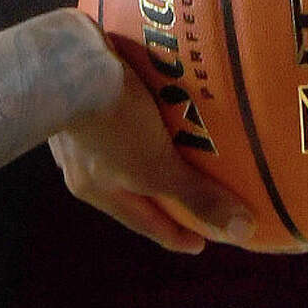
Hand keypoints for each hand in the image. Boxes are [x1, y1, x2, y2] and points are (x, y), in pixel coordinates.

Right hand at [46, 23, 255, 253]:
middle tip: (192, 200)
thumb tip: (241, 232)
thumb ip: (195, 196)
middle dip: (160, 198)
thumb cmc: (110, 124)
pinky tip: (150, 106)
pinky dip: (138, 118)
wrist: (65, 64)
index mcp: (98, 191)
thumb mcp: (156, 167)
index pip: (144, 223)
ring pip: (121, 152)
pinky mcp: (82, 92)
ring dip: (147, 155)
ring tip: (175, 150)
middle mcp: (82, 165)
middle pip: (130, 190)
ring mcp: (78, 127)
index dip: (175, 236)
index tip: (200, 243)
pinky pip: (118, 114)